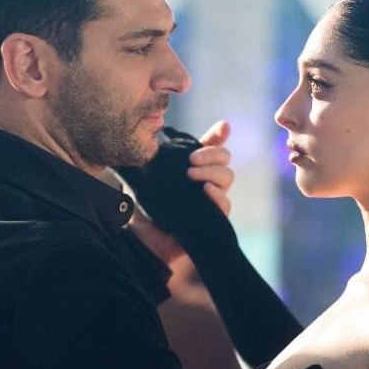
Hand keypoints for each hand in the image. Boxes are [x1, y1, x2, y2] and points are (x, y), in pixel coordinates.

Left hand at [123, 121, 234, 265]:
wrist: (142, 241)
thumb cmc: (141, 209)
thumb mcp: (145, 178)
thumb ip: (155, 156)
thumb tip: (157, 129)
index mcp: (192, 167)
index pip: (211, 146)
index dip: (218, 135)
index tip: (222, 127)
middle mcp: (206, 181)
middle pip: (224, 159)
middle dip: (212, 153)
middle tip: (192, 159)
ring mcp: (212, 199)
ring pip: (227, 177)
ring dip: (212, 172)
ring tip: (192, 175)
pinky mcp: (215, 219)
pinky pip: (225, 203)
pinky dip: (217, 195)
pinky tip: (206, 191)